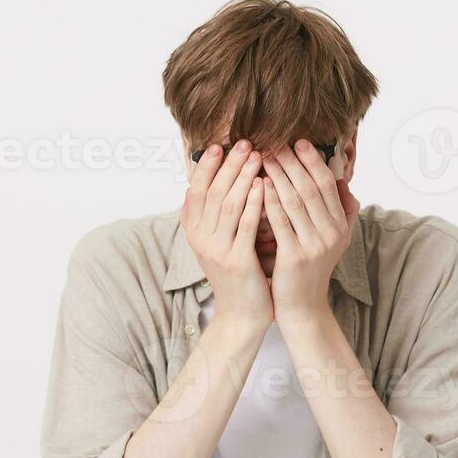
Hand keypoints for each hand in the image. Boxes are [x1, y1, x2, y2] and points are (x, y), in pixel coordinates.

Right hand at [181, 141, 271, 331]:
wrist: (242, 314)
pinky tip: (263, 186)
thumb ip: (206, 217)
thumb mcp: (214, 243)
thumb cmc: (235, 274)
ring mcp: (217, 250)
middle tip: (244, 143)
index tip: (219, 145)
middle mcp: (201, 239)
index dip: (207, 166)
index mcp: (194, 231)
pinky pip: (245, 225)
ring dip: (242, 178)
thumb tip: (195, 186)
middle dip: (229, 165)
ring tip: (256, 156)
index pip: (196, 190)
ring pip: (228, 205)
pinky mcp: (237, 261)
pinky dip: (254, 203)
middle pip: (213, 192)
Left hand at [262, 140, 359, 328]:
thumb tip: (342, 181)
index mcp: (340, 226)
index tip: (299, 142)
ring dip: (278, 175)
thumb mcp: (332, 240)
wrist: (302, 307)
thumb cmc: (310, 269)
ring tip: (263, 157)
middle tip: (275, 143)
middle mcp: (332, 233)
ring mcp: (315, 245)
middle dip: (293, 162)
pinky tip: (259, 185)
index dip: (313, 161)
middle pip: (311, 188)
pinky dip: (270, 200)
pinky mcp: (295, 257)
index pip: (327, 184)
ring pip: (295, 201)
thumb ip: (340, 211)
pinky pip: (280, 221)